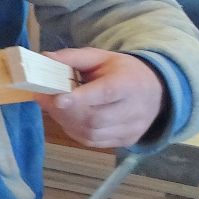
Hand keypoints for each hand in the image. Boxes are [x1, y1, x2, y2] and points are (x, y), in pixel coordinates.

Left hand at [38, 48, 164, 148]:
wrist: (155, 90)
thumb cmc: (122, 71)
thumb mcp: (100, 57)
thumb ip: (72, 57)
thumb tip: (44, 58)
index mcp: (130, 83)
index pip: (107, 93)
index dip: (81, 98)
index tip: (58, 98)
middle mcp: (135, 110)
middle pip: (96, 118)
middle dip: (64, 111)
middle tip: (44, 98)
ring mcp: (132, 129)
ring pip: (92, 134)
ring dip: (66, 122)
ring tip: (54, 107)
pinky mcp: (127, 141)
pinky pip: (93, 142)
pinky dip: (75, 131)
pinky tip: (67, 119)